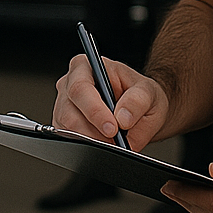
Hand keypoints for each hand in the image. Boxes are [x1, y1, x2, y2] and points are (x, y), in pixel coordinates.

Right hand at [52, 52, 169, 151]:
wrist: (142, 109)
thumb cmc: (141, 94)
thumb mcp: (148, 93)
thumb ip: (137, 102)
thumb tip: (123, 118)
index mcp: (87, 66)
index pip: (81, 88)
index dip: (94, 111)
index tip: (112, 128)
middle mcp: (70, 84)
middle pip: (69, 112)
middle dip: (93, 132)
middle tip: (115, 142)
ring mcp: (65, 105)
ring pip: (67, 128)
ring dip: (91, 140)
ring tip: (113, 142)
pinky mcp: (65, 125)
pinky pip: (69, 139)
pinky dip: (87, 145)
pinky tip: (104, 143)